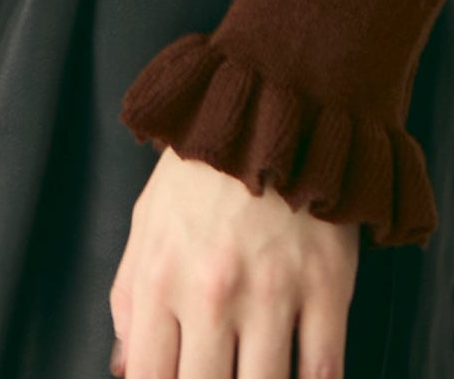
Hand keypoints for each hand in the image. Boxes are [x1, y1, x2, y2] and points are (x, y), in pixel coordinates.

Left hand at [108, 144, 360, 378]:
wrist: (277, 102)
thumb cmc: (204, 169)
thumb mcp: (147, 222)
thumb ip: (129, 299)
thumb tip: (126, 369)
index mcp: (161, 278)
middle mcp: (212, 293)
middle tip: (219, 376)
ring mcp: (273, 293)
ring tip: (254, 375)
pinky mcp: (327, 286)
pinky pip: (324, 372)